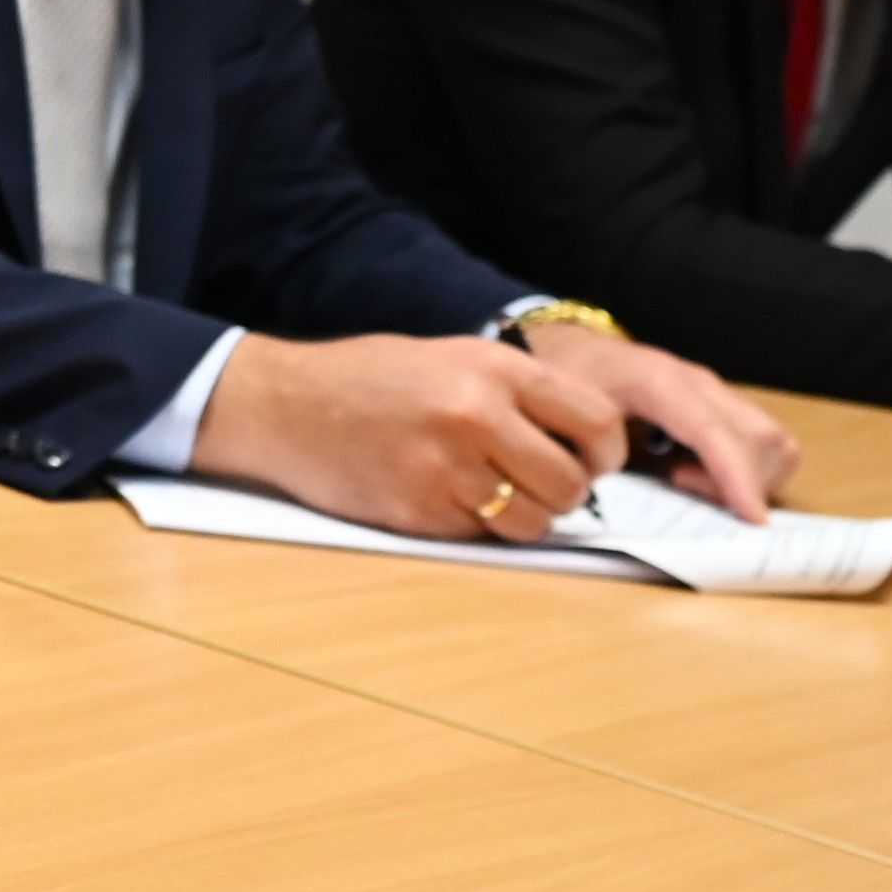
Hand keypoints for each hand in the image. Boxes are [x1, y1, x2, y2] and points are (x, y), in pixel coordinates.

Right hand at [196, 330, 625, 540]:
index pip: (597, 421)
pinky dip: (475, 525)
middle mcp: (477, 416)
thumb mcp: (450, 357)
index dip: (607, 452)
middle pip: (571, 483)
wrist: (283, 405)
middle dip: (567, 493)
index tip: (595, 462)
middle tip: (542, 486)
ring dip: (526, 517)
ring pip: (533, 521)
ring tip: (495, 495)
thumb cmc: (368, 378)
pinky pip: (481, 534)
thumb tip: (579, 439)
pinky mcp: (419, 511)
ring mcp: (447, 468)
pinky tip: (446, 497)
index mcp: (493, 369)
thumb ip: (516, 391)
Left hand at [528, 320, 797, 517]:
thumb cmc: (571, 381)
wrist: (577, 348)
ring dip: (751, 478)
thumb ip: (584, 449)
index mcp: (659, 382)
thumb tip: (610, 493)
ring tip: (687, 479)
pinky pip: (766, 443)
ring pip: (774, 442)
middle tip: (681, 487)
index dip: (736, 476)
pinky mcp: (724, 405)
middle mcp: (701, 383)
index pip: (713, 432)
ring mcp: (718, 392)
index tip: (753, 519)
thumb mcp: (564, 412)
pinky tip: (699, 472)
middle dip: (742, 482)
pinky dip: (751, 469)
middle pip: (761, 438)